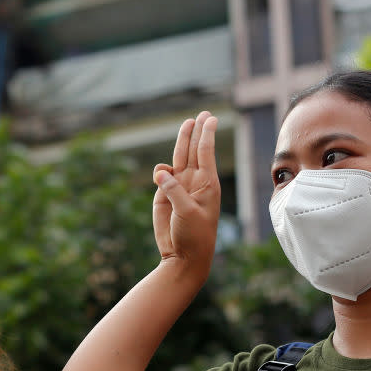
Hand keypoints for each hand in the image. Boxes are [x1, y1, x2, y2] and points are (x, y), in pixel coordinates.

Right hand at [152, 111, 220, 269]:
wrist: (183, 256)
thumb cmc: (194, 236)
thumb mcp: (187, 213)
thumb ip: (174, 191)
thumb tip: (161, 172)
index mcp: (207, 184)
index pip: (206, 153)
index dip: (207, 134)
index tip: (211, 118)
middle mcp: (194, 182)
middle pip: (194, 150)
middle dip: (196, 132)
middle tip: (201, 114)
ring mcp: (179, 187)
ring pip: (179, 158)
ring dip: (182, 141)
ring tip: (187, 123)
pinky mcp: (164, 196)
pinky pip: (162, 176)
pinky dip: (160, 171)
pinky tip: (161, 174)